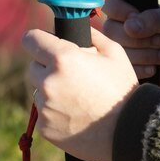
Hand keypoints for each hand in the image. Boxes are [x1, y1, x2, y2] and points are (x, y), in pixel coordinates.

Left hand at [21, 27, 138, 160]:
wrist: (128, 132)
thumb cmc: (123, 90)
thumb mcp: (115, 53)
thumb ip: (92, 35)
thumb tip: (80, 28)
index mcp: (62, 59)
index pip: (31, 39)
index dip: (39, 40)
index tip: (45, 44)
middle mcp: (48, 81)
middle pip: (34, 66)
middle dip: (48, 67)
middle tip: (71, 75)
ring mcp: (44, 107)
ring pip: (39, 91)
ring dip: (52, 90)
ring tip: (78, 98)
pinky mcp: (44, 128)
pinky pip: (44, 113)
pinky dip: (55, 112)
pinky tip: (77, 115)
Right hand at [102, 0, 159, 85]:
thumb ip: (155, 18)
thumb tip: (129, 26)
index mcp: (133, 8)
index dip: (117, 9)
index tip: (134, 17)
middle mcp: (123, 27)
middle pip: (109, 28)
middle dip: (139, 39)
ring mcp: (121, 48)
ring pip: (115, 50)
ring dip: (144, 55)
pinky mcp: (123, 68)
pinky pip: (120, 68)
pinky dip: (140, 69)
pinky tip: (154, 68)